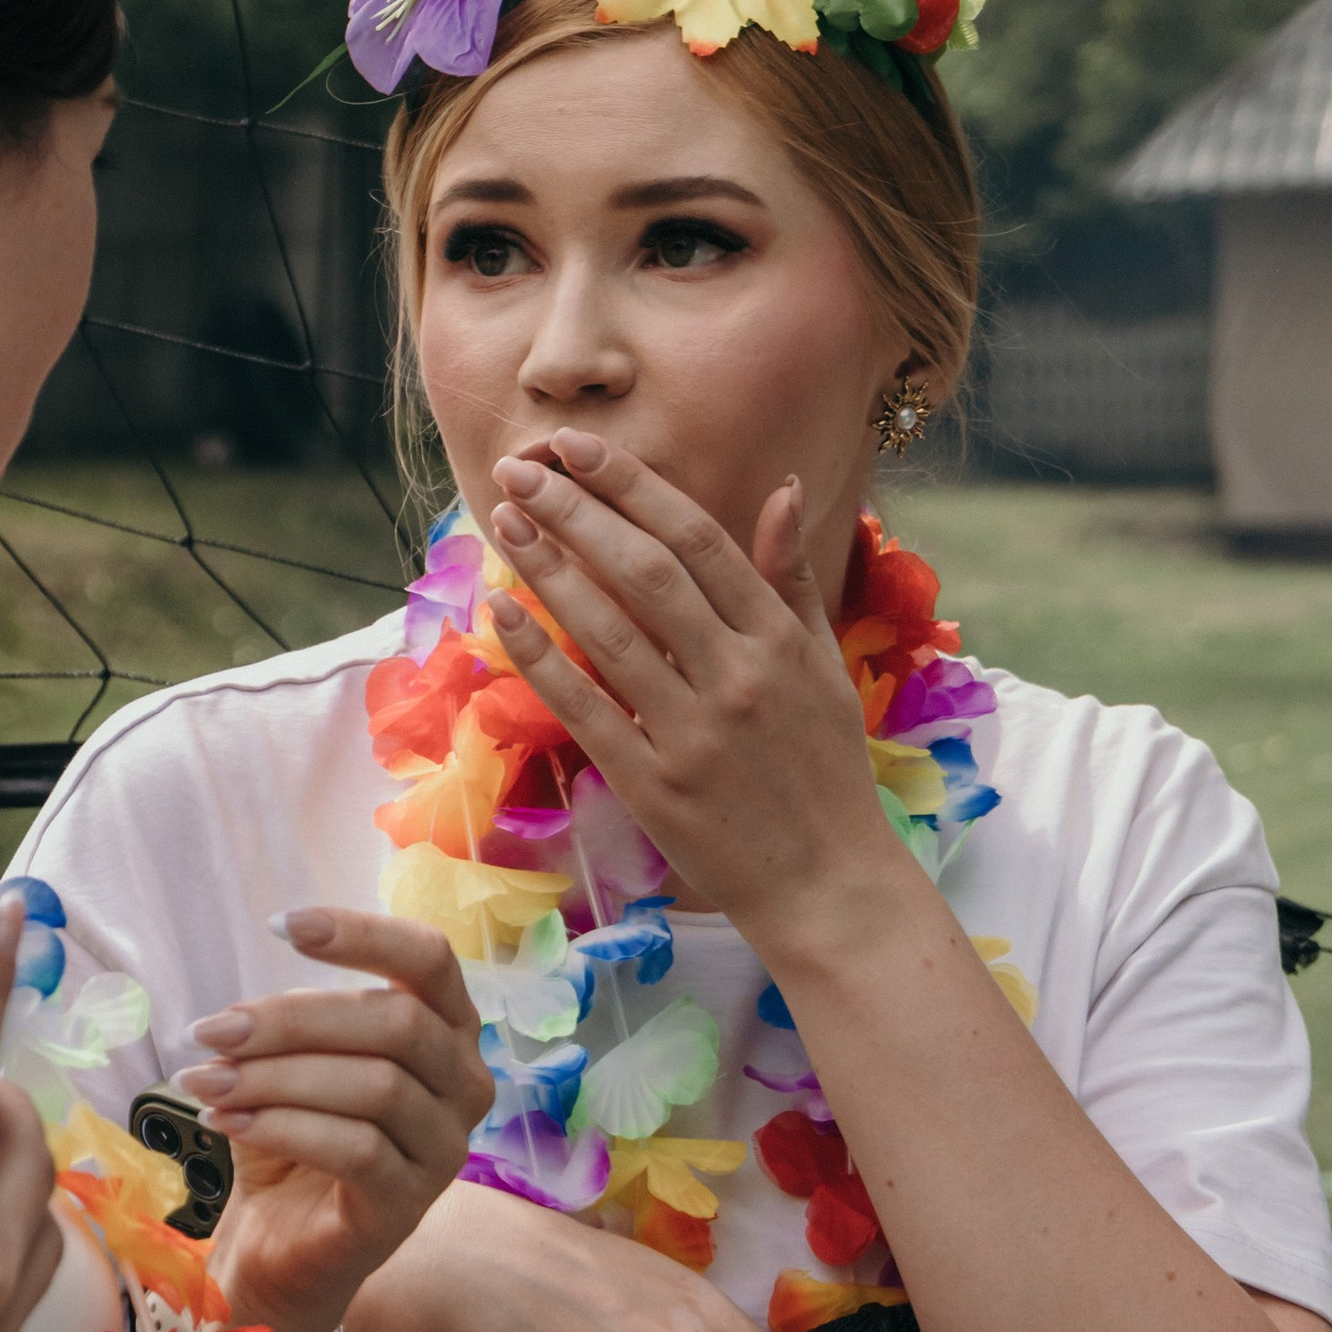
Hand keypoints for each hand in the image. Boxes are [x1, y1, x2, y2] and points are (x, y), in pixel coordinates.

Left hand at [172, 908, 484, 1331]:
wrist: (280, 1244)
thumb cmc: (293, 1138)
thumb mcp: (293, 1062)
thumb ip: (294, 1023)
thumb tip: (240, 1015)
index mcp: (445, 1030)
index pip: (429, 959)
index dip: (362, 933)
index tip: (280, 925)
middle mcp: (464, 1085)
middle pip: (397, 1022)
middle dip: (293, 1018)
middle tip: (211, 1029)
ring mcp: (445, 1150)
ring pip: (376, 1087)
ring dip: (276, 1077)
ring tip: (206, 1081)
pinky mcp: (409, 1206)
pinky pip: (357, 1150)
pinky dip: (283, 1127)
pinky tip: (227, 1122)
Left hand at [481, 426, 909, 946]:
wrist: (828, 884)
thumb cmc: (825, 771)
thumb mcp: (823, 666)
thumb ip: (793, 578)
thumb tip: (785, 488)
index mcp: (778, 639)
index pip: (696, 538)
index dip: (631, 486)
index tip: (578, 448)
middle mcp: (738, 677)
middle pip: (646, 572)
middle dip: (577, 512)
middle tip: (521, 471)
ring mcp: (694, 733)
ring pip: (610, 632)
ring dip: (550, 570)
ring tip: (505, 522)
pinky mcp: (655, 786)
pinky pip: (587, 710)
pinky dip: (542, 659)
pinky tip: (503, 613)